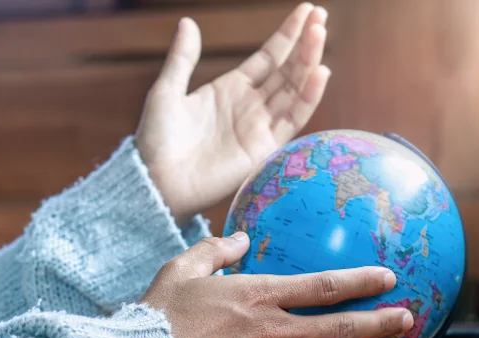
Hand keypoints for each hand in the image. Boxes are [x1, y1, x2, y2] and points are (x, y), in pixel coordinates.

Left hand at [135, 3, 329, 224]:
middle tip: (321, 16)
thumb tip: (188, 21)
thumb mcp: (166, 91)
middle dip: (306, 44)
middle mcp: (250, 106)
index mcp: (230, 89)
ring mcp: (260, 127)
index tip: (307, 10)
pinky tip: (319, 72)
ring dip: (310, 63)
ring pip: (294, 90)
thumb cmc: (157, 140)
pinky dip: (309, 97)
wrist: (157, 180)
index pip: (268, 57)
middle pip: (287, 70)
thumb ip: (182, 58)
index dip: (288, 35)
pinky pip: (293, 120)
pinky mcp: (265, 149)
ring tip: (320, 34)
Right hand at [141, 234, 413, 337]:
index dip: (362, 281)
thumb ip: (214, 250)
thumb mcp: (180, 271)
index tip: (387, 278)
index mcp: (256, 297)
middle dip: (380, 322)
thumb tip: (240, 238)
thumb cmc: (157, 320)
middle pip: (340, 328)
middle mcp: (271, 334)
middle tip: (408, 317)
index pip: (325, 287)